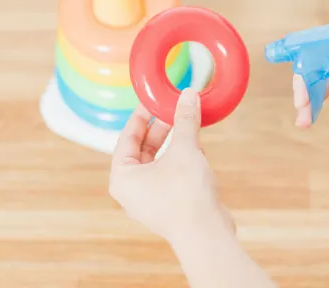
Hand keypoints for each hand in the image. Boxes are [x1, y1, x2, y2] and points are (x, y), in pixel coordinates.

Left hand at [109, 88, 233, 244]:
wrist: (205, 233)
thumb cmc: (185, 195)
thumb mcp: (184, 149)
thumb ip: (185, 120)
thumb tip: (187, 95)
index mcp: (122, 177)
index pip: (127, 137)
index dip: (141, 116)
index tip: (153, 101)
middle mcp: (132, 190)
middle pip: (143, 150)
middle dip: (161, 129)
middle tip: (174, 111)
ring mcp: (150, 200)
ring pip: (159, 162)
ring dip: (174, 144)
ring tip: (188, 127)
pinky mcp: (169, 206)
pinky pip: (171, 175)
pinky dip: (181, 160)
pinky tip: (198, 151)